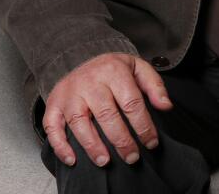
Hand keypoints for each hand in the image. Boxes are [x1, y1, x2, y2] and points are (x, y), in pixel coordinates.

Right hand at [41, 52, 172, 167]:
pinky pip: (52, 127)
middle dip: (121, 140)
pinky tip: (72, 160)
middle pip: (106, 114)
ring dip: (92, 145)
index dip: (143, 125)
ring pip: (79, 122)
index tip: (151, 142)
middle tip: (132, 157)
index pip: (131, 102)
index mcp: (113, 71)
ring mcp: (70, 93)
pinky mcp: (54, 104)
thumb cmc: (113, 68)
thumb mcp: (138, 67)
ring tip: (105, 161)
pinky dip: (60, 146)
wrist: (81, 56)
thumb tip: (166, 106)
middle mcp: (90, 82)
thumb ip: (154, 86)